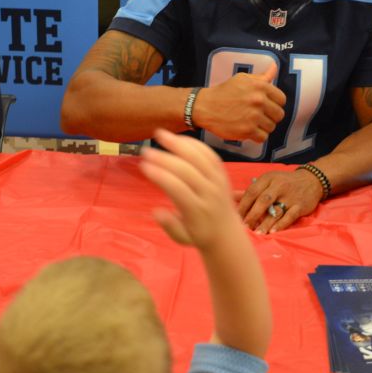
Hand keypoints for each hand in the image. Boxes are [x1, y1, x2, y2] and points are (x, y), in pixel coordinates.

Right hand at [139, 128, 241, 250]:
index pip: (177, 189)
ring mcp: (218, 181)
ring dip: (179, 144)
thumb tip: (156, 211)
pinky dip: (194, 144)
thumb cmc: (199, 234)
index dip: (160, 176)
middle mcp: (210, 193)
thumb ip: (170, 226)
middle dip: (164, 158)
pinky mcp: (223, 173)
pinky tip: (178, 138)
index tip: (143, 167)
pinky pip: (209, 154)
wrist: (227, 233)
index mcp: (197, 211)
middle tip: (145, 151)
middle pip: (187, 170)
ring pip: (199, 158)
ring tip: (160, 134)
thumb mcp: (182, 238)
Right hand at [191, 62, 284, 142]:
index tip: (267, 106)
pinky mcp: (247, 130)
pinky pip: (263, 137)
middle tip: (259, 116)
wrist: (205, 106)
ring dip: (263, 127)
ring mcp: (253, 116)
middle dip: (271, 116)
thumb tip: (274, 68)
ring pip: (271, 127)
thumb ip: (261, 76)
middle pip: (279, 115)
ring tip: (252, 122)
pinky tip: (248, 130)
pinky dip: (257, 136)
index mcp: (260, 86)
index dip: (275, 104)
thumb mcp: (242, 79)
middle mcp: (258, 101)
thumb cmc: (225, 92)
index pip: (282, 99)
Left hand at [237, 167, 323, 232]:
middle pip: (262, 201)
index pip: (252, 192)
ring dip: (265, 223)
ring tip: (257, 233)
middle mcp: (278, 186)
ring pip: (275, 211)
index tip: (235, 218)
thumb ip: (253, 190)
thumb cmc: (284, 182)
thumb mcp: (269, 180)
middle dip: (252, 216)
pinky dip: (281, 225)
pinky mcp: (300, 206)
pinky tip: (273, 232)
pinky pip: (289, 216)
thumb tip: (232, 198)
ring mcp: (290, 196)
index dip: (243, 206)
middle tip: (244, 228)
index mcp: (268, 179)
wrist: (311, 180)